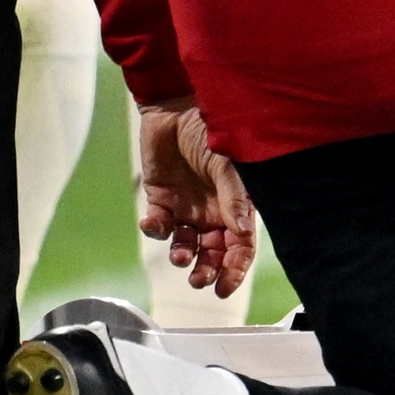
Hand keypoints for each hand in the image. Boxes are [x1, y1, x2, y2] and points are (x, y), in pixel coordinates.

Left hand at [133, 100, 256, 297]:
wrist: (173, 107)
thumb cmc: (209, 130)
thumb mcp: (228, 164)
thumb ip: (234, 199)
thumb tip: (240, 234)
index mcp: (235, 205)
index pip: (240, 246)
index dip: (235, 269)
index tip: (224, 287)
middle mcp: (213, 212)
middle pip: (213, 253)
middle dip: (208, 271)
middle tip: (199, 280)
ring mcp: (187, 208)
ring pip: (186, 246)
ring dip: (183, 256)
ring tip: (180, 255)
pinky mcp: (161, 200)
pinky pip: (158, 226)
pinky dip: (155, 229)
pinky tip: (154, 223)